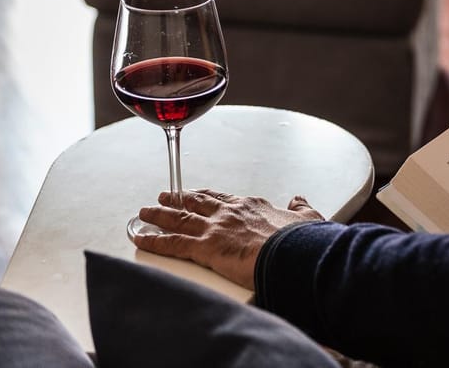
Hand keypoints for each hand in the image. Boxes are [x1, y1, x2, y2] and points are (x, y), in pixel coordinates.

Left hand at [133, 190, 323, 288]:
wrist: (293, 253)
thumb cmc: (301, 240)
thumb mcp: (308, 218)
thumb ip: (300, 208)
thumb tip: (299, 200)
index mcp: (251, 206)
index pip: (223, 199)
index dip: (207, 197)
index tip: (198, 196)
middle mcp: (229, 213)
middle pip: (196, 204)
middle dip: (178, 200)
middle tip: (164, 197)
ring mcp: (215, 230)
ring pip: (179, 219)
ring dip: (159, 215)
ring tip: (145, 213)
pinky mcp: (206, 248)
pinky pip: (173, 243)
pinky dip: (154, 241)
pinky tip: (141, 239)